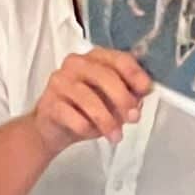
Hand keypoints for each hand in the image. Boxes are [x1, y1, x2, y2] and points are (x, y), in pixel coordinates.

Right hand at [31, 48, 151, 155]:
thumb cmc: (85, 111)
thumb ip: (129, 95)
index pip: (118, 58)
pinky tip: (89, 133)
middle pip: (104, 76)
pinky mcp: (49, 103)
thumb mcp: (112, 102)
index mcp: (95, 58)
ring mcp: (59, 82)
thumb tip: (141, 95)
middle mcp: (75, 64)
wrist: (53, 129)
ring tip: (115, 136)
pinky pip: (72, 115)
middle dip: (122, 98)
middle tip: (133, 118)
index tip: (146, 89)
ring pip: (88, 98)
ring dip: (106, 120)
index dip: (134, 74)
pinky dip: (85, 127)